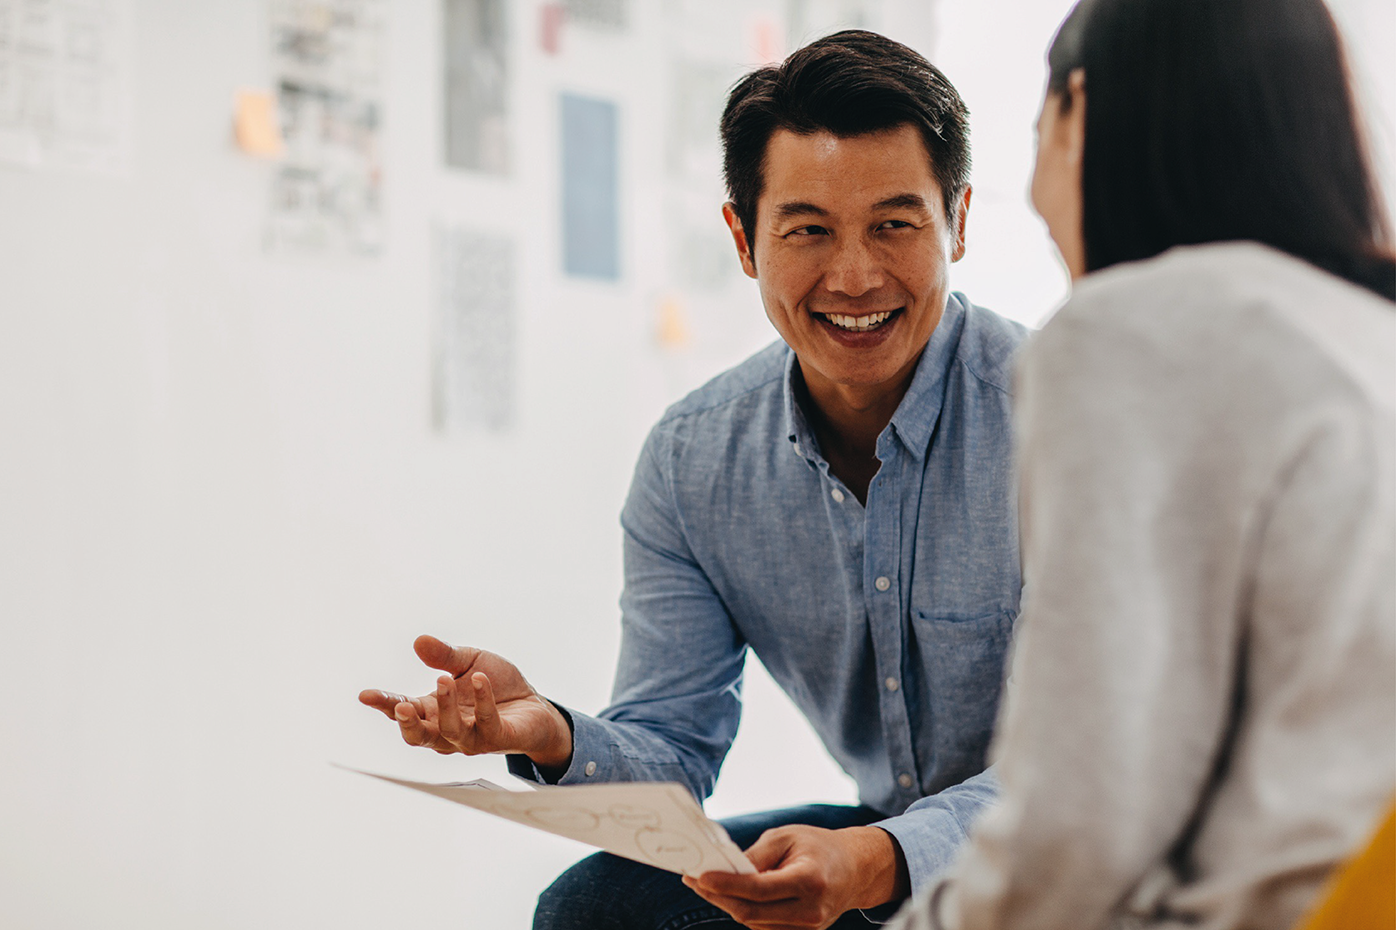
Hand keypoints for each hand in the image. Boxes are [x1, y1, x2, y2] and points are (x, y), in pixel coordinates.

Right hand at [358, 634, 572, 768]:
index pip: (403, 710)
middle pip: (418, 736)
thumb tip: (419, 641)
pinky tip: (481, 680)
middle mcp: (447, 729)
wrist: (534, 704)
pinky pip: (486, 723)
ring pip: (450, 733)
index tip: (366, 695)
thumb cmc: (496, 686)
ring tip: (443, 680)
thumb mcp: (468, 662)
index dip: (384, 704)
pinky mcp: (497, 738)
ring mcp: (472, 738)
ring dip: (445, 708)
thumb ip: (444, 655)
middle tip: (402, 707)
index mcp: (434, 710)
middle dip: (407, 723)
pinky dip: (482, 701)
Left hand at [682, 825, 908, 929]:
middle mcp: (810, 910)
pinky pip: (763, 926)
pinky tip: (728, 895)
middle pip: (751, 913)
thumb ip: (756, 855)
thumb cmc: (818, 846)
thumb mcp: (787, 836)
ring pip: (754, 922)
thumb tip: (724, 869)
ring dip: (727, 904)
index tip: (699, 875)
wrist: (855, 869)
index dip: (726, 884)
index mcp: (810, 880)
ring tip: (706, 884)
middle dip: (718, 897)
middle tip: (693, 879)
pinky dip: (744, 911)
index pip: (759, 889)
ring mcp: (808, 928)